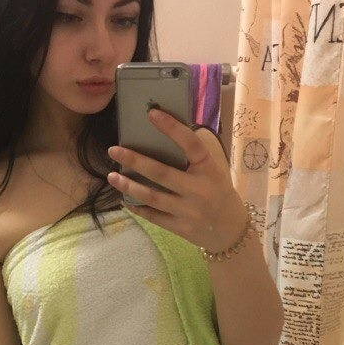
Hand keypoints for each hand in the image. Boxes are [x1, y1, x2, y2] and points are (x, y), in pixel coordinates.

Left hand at [107, 108, 247, 252]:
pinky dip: (137, 207)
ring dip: (129, 186)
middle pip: (161, 173)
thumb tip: (161, 138)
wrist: (232, 231)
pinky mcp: (181, 228)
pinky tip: (125, 199)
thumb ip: (193, 160)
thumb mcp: (214, 173)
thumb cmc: (219, 194)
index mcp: (209, 170)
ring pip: (152, 196)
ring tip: (112, 176)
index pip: (190, 144)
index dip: (172, 128)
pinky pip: (154, 216)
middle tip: (113, 150)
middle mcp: (199, 190)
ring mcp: (189, 211)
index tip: (152, 113)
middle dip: (135, 160)